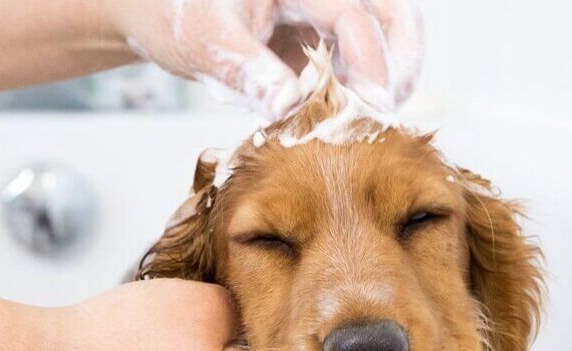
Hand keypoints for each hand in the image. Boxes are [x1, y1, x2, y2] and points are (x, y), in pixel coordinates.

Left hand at [106, 0, 424, 118]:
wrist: (172, 16)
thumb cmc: (185, 18)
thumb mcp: (208, 43)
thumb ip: (248, 72)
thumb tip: (287, 108)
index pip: (351, 14)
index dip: (368, 64)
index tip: (373, 109)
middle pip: (390, 13)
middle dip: (398, 65)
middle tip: (386, 114)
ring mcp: (329, 8)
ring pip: (387, 30)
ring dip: (390, 74)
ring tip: (375, 119)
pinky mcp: (328, 32)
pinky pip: (365, 52)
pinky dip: (369, 83)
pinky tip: (354, 115)